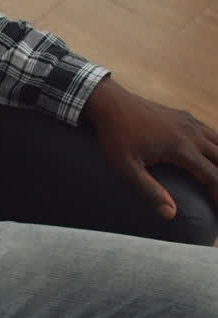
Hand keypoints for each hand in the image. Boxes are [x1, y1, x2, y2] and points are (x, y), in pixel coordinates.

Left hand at [83, 77, 217, 218]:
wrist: (110, 102)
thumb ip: (148, 190)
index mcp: (181, 149)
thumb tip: (170, 214)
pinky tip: (213, 156)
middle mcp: (192, 134)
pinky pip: (211, 133)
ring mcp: (190, 123)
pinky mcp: (185, 117)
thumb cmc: (115, 136)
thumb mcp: (125, 167)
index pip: (213, 177)